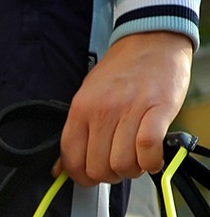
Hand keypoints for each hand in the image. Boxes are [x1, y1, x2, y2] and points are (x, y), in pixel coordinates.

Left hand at [54, 31, 193, 186]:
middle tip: (118, 166)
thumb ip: (75, 134)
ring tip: (137, 160)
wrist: (151, 39)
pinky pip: (148, 148)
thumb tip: (59, 170)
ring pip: (122, 163)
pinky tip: (152, 159)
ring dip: (131, 170)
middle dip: (109, 176)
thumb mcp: (87, 98)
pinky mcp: (158, 109)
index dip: (80, 177)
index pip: (71, 159)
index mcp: (80, 110)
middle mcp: (102, 111)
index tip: (90, 177)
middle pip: (97, 167)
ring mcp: (130, 110)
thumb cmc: (120, 72)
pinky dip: (151, 162)